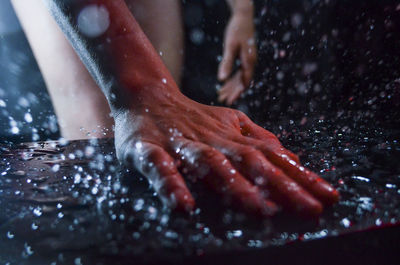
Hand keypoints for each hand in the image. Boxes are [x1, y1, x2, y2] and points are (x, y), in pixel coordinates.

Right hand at [114, 87, 338, 217]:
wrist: (146, 96)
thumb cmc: (191, 117)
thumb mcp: (230, 123)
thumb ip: (259, 139)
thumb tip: (293, 157)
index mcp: (232, 137)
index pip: (272, 157)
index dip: (301, 176)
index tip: (329, 197)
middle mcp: (213, 141)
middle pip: (251, 162)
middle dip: (283, 186)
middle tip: (310, 209)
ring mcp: (182, 145)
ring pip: (211, 164)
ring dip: (235, 185)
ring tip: (259, 209)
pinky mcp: (148, 150)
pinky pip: (160, 168)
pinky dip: (172, 184)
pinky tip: (183, 207)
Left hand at [218, 10, 256, 104]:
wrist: (243, 17)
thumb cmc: (236, 30)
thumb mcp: (230, 47)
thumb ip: (226, 63)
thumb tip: (221, 79)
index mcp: (249, 61)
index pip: (244, 82)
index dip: (237, 93)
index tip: (229, 101)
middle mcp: (250, 62)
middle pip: (242, 82)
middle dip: (232, 92)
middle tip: (222, 101)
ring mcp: (248, 60)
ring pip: (239, 78)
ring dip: (231, 86)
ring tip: (220, 95)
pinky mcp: (244, 57)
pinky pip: (238, 72)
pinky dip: (231, 78)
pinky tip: (223, 84)